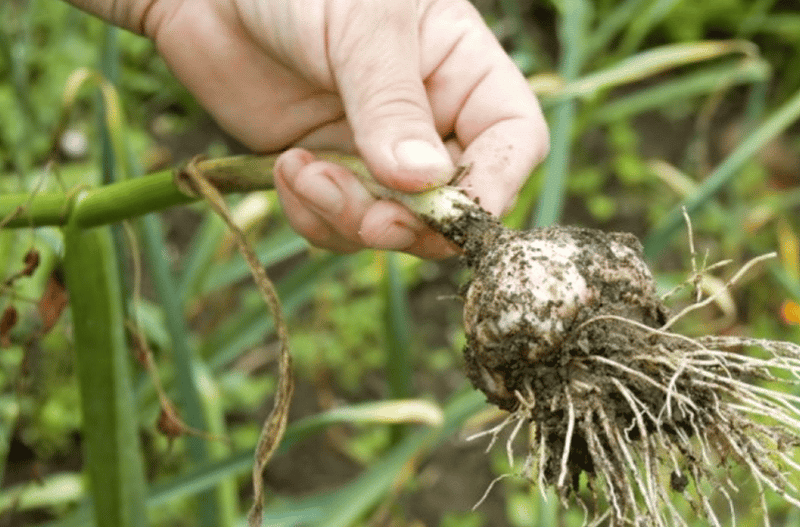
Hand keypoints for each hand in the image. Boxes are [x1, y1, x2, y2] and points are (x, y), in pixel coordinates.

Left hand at [138, 0, 547, 257]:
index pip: (514, 140)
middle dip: (412, 223)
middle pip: (456, 203)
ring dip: (351, 221)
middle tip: (369, 222)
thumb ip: (392, 105)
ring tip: (304, 174)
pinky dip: (314, 216)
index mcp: (462, 68)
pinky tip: (285, 169)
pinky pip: (340, 225)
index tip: (450, 210)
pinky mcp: (327, 172)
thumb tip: (426, 182)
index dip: (496, 185)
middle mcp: (430, 117)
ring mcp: (378, 151)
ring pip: (397, 226)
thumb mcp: (359, 27)